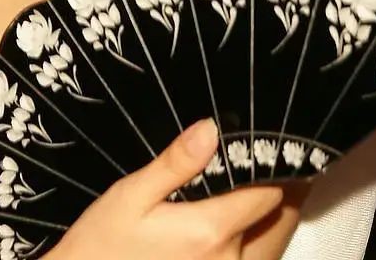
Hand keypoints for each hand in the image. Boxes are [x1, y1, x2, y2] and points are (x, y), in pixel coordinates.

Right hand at [48, 118, 284, 258]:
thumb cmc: (101, 248)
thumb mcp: (131, 197)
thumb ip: (175, 164)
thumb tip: (211, 127)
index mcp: (210, 233)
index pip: (268, 195)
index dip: (273, 168)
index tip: (267, 145)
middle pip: (273, 221)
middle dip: (274, 192)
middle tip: (266, 162)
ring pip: (265, 245)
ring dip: (264, 220)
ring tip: (253, 189)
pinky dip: (250, 243)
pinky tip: (231, 225)